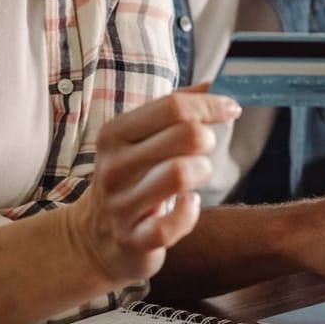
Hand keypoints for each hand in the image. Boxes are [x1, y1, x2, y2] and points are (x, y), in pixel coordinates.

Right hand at [69, 85, 239, 287]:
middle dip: (206, 139)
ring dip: (202, 172)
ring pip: (181, 174)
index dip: (210, 105)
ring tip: (195, 177)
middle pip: (184, 135)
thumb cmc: (128, 181)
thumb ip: (171, 110)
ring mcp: (122, 205)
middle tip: (202, 151)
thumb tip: (210, 83)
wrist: (93, 238)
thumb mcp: (138, 140)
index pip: (173, 106)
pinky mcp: (134, 239)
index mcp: (115, 134)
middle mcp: (115, 166)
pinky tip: (188, 205)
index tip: (231, 109)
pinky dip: (190, 213)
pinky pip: (172, 224)